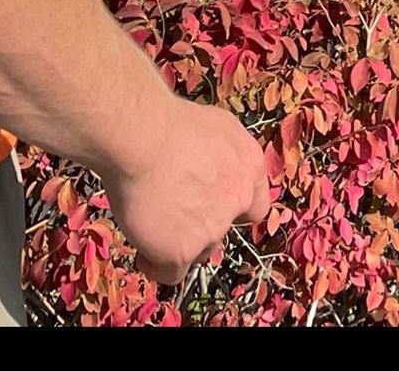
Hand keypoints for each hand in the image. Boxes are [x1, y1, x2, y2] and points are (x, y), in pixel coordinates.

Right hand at [104, 99, 272, 287]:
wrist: (144, 137)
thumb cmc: (169, 124)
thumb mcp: (215, 127)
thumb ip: (222, 155)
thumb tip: (210, 168)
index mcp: (250, 166)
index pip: (255, 205)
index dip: (232, 210)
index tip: (210, 208)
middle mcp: (238, 199)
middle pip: (221, 230)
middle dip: (199, 227)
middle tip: (170, 210)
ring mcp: (213, 229)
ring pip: (198, 253)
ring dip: (178, 244)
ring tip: (151, 223)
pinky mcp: (183, 252)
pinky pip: (171, 274)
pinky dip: (156, 264)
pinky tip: (143, 249)